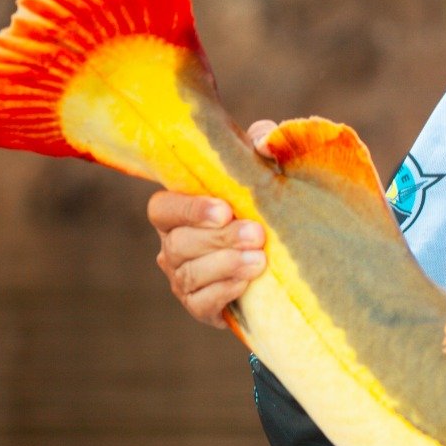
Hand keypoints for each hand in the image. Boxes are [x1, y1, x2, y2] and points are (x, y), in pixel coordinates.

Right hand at [149, 119, 276, 326]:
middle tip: (256, 234)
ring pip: (189, 274)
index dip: (189, 210)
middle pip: (180, 243)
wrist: (282, 257)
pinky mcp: (199, 306)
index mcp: (178, 210)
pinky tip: (248, 283)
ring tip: (259, 260)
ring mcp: (182, 278)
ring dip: (225, 265)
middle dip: (219, 239)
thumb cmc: (262, 204)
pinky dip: (224, 292)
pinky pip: (201, 303)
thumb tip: (264, 139)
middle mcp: (172, 244)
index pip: (162, 208)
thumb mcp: (265, 172)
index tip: (224, 210)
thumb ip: (261, 147)